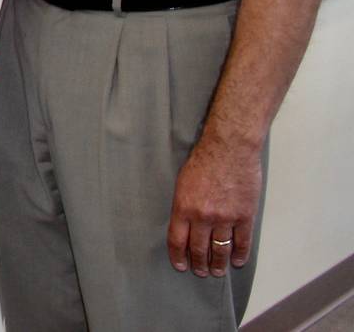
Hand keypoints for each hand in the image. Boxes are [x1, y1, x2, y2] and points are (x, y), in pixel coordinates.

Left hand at [168, 136, 260, 276]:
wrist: (229, 149)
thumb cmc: (203, 161)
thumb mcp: (182, 184)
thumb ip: (184, 206)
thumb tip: (185, 225)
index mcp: (183, 208)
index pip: (177, 241)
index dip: (179, 257)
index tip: (181, 266)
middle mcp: (203, 217)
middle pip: (199, 249)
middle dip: (199, 264)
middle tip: (201, 272)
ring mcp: (225, 218)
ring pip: (221, 249)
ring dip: (218, 264)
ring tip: (217, 272)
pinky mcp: (245, 216)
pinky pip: (243, 242)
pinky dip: (240, 254)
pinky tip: (237, 261)